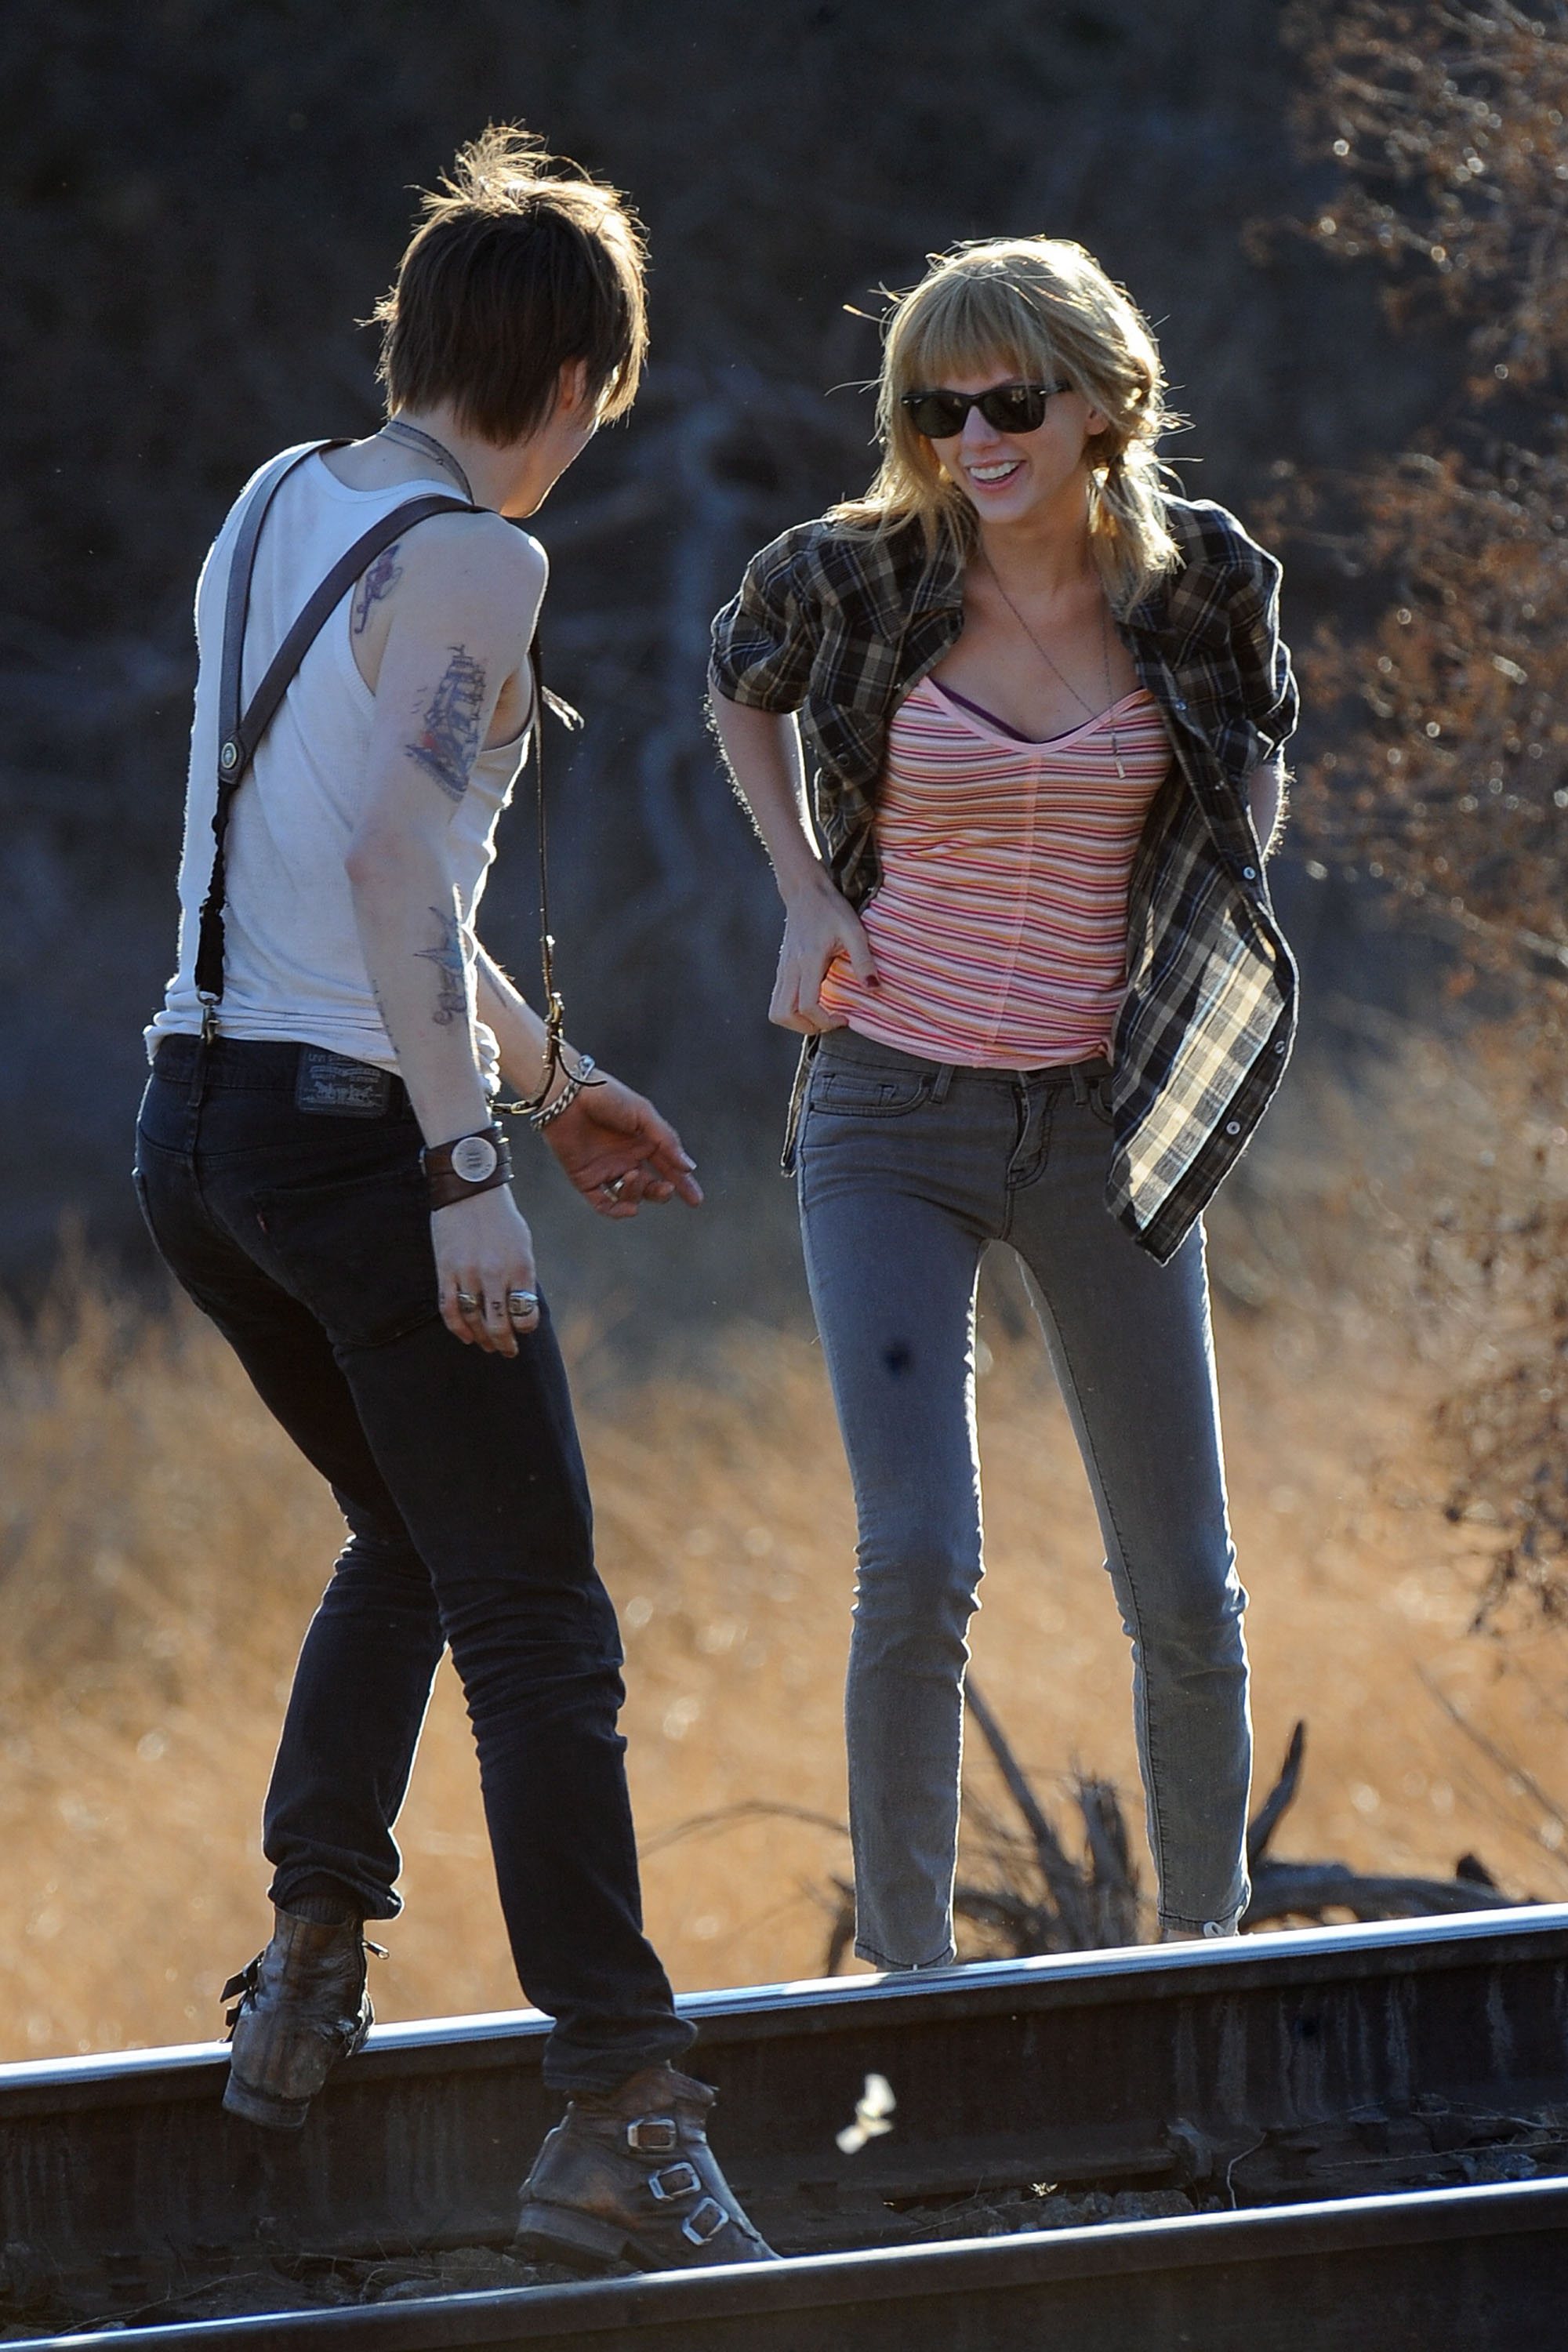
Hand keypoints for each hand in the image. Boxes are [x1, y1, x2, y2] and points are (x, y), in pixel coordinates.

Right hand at [432, 1186, 540, 1354]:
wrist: (470, 1189)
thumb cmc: (501, 1218)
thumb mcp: (523, 1244)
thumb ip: (522, 1275)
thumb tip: (521, 1306)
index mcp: (520, 1267)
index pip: (525, 1314)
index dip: (525, 1328)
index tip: (522, 1329)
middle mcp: (495, 1273)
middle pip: (499, 1325)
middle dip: (504, 1344)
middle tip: (507, 1351)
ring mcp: (468, 1273)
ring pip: (474, 1320)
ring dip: (481, 1339)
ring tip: (487, 1345)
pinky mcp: (445, 1270)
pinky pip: (449, 1308)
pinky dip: (457, 1327)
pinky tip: (465, 1336)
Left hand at [543, 1070, 702, 1218]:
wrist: (567, 1095)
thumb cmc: (606, 1097)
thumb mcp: (643, 1114)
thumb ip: (666, 1141)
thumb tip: (689, 1167)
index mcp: (643, 1142)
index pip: (668, 1168)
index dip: (683, 1184)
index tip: (696, 1199)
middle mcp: (626, 1159)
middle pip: (650, 1187)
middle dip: (662, 1192)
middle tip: (667, 1189)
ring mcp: (606, 1170)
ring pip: (630, 1196)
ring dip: (638, 1192)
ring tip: (634, 1175)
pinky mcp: (585, 1179)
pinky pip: (603, 1203)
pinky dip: (617, 1211)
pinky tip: (629, 1209)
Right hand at [771, 874, 877, 1032]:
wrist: (805, 892)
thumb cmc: (832, 909)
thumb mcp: (854, 930)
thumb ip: (863, 960)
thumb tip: (873, 988)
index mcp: (808, 960)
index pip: (807, 1005)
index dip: (825, 1020)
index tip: (844, 1018)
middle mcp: (790, 968)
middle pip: (783, 1014)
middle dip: (807, 1027)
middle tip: (829, 1021)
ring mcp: (783, 969)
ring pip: (776, 1010)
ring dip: (796, 1022)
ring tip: (820, 1016)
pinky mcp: (782, 969)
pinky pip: (779, 1000)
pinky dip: (793, 1010)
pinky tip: (814, 1001)